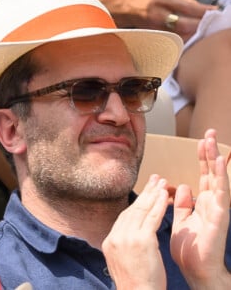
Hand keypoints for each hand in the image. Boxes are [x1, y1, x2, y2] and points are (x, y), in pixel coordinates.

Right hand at [93, 0, 216, 41]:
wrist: (120, 4)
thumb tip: (200, 7)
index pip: (191, 8)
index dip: (206, 12)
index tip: (216, 12)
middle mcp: (160, 14)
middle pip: (188, 25)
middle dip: (201, 26)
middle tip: (211, 24)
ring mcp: (156, 27)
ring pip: (181, 35)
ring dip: (193, 33)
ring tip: (201, 30)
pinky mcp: (153, 35)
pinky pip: (172, 39)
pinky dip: (183, 38)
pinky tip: (188, 35)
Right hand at [102, 174, 168, 289]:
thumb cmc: (135, 286)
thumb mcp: (120, 262)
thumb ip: (122, 245)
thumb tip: (126, 236)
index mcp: (109, 241)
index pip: (124, 217)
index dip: (136, 204)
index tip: (145, 193)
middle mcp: (116, 236)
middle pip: (132, 210)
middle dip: (145, 193)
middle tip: (154, 179)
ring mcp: (128, 237)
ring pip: (142, 211)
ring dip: (153, 195)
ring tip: (162, 183)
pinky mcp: (142, 240)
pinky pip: (152, 219)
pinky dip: (159, 205)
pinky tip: (164, 196)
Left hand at [171, 129, 230, 287]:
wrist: (196, 270)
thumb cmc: (190, 248)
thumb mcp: (181, 219)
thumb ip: (182, 202)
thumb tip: (183, 185)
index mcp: (202, 202)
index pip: (204, 174)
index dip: (203, 157)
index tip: (201, 140)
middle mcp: (212, 203)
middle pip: (212, 172)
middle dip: (210, 152)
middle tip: (209, 131)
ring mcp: (217, 208)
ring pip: (217, 178)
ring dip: (216, 159)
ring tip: (213, 141)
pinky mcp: (219, 216)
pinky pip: (221, 192)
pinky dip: (221, 176)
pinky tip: (220, 162)